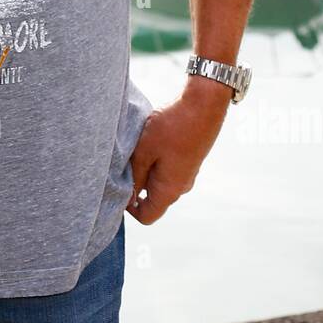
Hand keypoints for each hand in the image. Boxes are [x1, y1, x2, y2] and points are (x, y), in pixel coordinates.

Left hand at [126, 80, 230, 224]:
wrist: (203, 106)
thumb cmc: (172, 127)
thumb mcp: (144, 151)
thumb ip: (134, 176)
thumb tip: (128, 196)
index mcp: (169, 191)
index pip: (147, 216)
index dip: (129, 209)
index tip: (119, 187)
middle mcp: (181, 187)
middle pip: (152, 199)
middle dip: (136, 185)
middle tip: (125, 162)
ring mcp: (187, 174)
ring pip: (159, 181)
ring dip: (146, 170)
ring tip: (139, 148)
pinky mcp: (189, 161)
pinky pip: (168, 170)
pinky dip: (156, 161)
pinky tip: (151, 141)